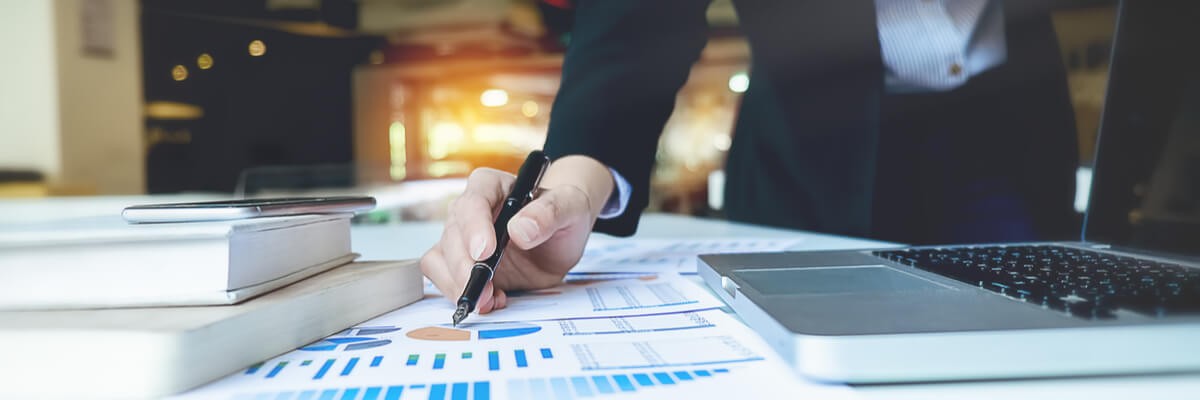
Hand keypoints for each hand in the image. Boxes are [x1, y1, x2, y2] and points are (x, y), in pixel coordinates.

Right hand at [419, 155, 614, 313]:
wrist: (561, 240)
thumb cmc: (564, 214)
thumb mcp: (571, 207)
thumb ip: (551, 212)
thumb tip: (520, 229)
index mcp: (492, 186)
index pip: (473, 201)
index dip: (474, 227)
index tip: (484, 252)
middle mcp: (469, 210)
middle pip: (452, 234)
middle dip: (465, 267)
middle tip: (485, 291)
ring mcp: (461, 238)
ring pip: (440, 259)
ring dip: (457, 284)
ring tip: (489, 300)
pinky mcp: (461, 264)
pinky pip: (445, 279)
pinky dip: (460, 294)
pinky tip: (490, 301)